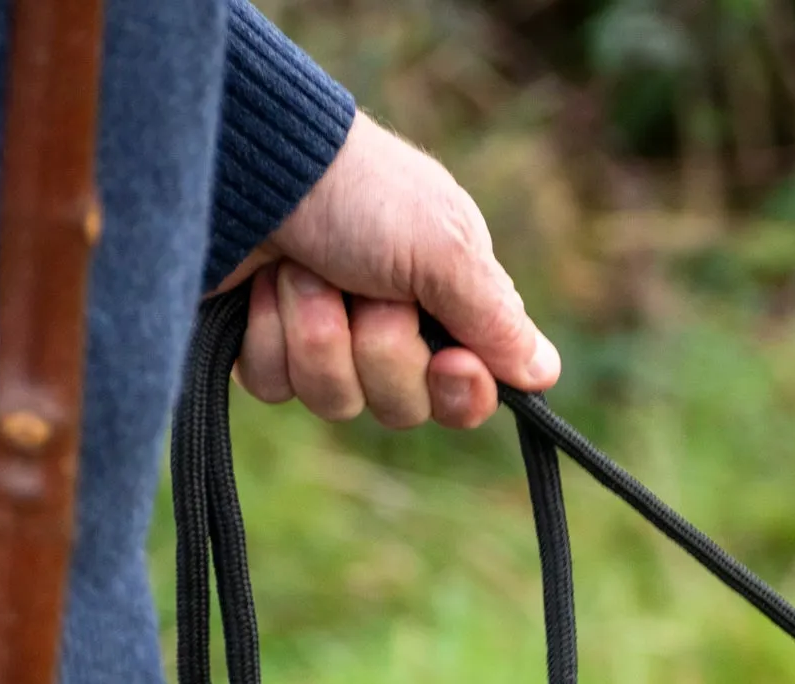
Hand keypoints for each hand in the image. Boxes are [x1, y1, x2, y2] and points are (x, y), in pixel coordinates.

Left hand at [217, 112, 558, 430]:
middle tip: (362, 287)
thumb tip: (544, 373)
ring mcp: (323, 337)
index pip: (470, 393)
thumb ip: (497, 319)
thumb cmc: (358, 193)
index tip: (450, 361)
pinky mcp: (263, 344)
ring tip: (302, 272)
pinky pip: (276, 389)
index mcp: (445, 300)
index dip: (460, 391)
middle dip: (378, 348)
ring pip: (336, 403)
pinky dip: (269, 337)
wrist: (250, 166)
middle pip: (402, 407)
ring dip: (318, 335)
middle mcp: (389, 326)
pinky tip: (262, 288)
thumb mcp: (445, 248)